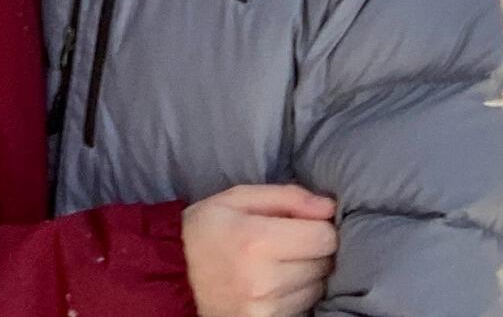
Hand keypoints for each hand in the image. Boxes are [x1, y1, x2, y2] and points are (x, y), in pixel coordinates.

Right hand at [182, 184, 337, 316]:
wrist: (173, 277)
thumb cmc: (205, 230)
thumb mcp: (236, 199)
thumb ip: (286, 197)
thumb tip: (329, 207)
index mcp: (255, 240)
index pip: (323, 237)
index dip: (319, 226)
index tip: (303, 223)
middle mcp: (263, 280)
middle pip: (324, 264)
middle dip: (313, 249)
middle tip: (288, 242)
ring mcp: (265, 310)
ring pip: (317, 289)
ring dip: (306, 274)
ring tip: (278, 263)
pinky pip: (302, 308)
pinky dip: (295, 295)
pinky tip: (274, 284)